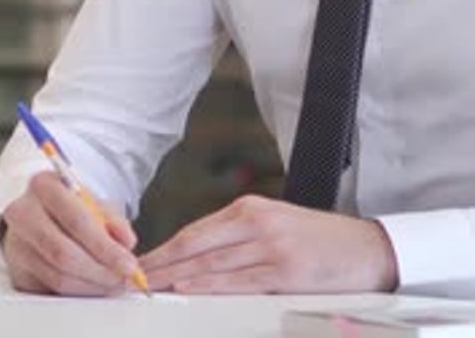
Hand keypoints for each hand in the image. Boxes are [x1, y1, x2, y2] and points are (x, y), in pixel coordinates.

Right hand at [1, 172, 139, 295]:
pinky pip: (51, 288)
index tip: (128, 264)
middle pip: (63, 252)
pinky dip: (78, 291)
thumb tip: (127, 242)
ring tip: (113, 283)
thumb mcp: (93, 203)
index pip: (76, 220)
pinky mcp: (17, 270)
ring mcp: (16, 244)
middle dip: (99, 270)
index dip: (104, 246)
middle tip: (123, 278)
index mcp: (45, 186)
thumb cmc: (69, 206)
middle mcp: (23, 213)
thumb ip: (114, 220)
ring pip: (57, 275)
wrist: (38, 213)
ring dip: (91, 285)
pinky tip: (95, 286)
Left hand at [140, 194, 397, 293]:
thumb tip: (194, 260)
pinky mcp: (285, 269)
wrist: (366, 248)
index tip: (140, 263)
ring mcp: (271, 245)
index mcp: (250, 209)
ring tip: (149, 287)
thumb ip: (238, 237)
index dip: (165, 248)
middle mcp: (256, 222)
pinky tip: (187, 289)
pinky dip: (208, 285)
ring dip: (176, 276)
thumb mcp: (275, 226)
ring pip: (211, 262)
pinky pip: (238, 279)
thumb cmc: (319, 241)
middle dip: (161, 262)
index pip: (195, 231)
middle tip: (132, 277)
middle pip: (196, 244)